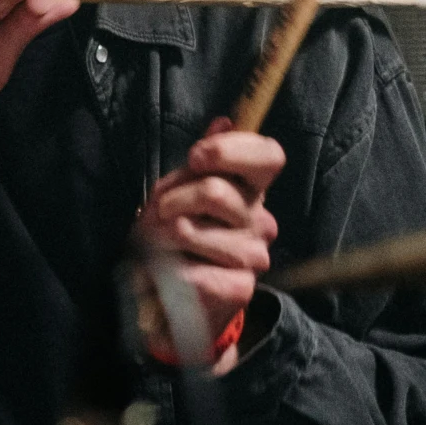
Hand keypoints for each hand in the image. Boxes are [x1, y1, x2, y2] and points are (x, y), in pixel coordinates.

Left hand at [136, 118, 284, 371]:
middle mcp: (260, 221)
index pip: (269, 156)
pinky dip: (161, 270)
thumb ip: (201, 163)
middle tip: (159, 214)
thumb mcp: (178, 193)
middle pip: (216, 190)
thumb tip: (223, 122)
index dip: (234, 150)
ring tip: (156, 248)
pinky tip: (163, 275)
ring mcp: (253, 256)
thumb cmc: (172, 239)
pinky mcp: (237, 288)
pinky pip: (186, 269)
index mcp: (250, 191)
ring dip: (158, 237)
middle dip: (173, 199)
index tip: (197, 158)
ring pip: (191, 230)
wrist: (168, 302)